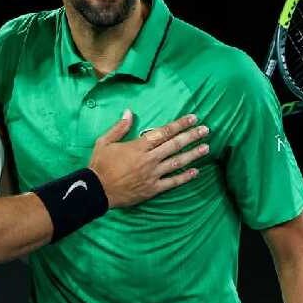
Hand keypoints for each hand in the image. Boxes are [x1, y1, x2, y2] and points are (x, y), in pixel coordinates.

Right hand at [88, 111, 208, 207]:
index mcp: (138, 146)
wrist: (97, 191)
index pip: (164, 132)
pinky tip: (196, 172)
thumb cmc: (99, 165)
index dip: (180, 124)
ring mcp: (152, 175)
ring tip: (206, 148)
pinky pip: (172, 182)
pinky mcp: (152, 189)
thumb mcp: (104, 142)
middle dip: (191, 136)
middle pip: (175, 145)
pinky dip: (184, 177)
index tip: (193, 118)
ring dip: (193, 155)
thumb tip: (129, 111)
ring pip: (176, 162)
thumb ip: (119, 127)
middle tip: (206, 130)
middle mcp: (149, 159)